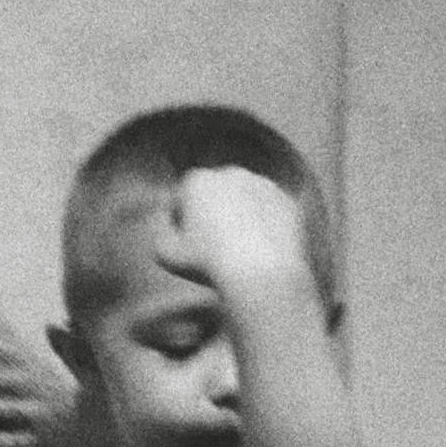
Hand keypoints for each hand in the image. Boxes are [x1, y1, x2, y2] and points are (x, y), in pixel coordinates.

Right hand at [156, 167, 310, 301]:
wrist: (260, 273)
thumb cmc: (209, 264)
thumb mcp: (166, 253)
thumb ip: (159, 232)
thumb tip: (165, 222)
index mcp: (198, 181)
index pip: (182, 196)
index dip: (181, 221)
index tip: (186, 243)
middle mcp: (231, 173)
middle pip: (215, 193)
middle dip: (212, 212)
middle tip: (213, 246)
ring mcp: (263, 184)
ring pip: (244, 199)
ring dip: (240, 216)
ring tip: (238, 250)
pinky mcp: (287, 200)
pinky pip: (270, 211)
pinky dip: (265, 225)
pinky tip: (260, 249)